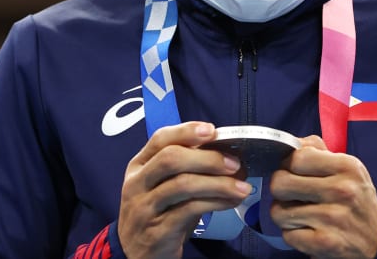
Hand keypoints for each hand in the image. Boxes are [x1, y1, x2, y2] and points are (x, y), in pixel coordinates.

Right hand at [118, 121, 252, 258]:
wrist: (134, 255)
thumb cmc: (156, 215)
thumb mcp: (163, 187)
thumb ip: (186, 169)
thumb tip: (227, 156)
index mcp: (138, 166)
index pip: (160, 139)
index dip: (186, 131)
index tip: (212, 130)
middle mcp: (137, 183)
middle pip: (171, 159)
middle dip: (207, 158)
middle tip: (234, 164)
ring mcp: (144, 208)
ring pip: (182, 185)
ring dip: (217, 183)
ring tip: (241, 187)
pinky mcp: (157, 231)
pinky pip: (189, 211)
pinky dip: (215, 203)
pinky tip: (230, 202)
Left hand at [270, 135, 376, 258]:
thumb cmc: (356, 201)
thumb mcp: (347, 169)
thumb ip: (318, 151)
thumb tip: (291, 143)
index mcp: (347, 166)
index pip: (296, 157)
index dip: (287, 165)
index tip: (292, 173)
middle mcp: (342, 190)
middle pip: (280, 183)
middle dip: (280, 191)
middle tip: (291, 196)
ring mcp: (333, 218)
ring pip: (278, 211)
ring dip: (285, 215)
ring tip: (302, 215)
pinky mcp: (325, 243)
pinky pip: (287, 235)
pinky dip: (293, 235)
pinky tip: (308, 231)